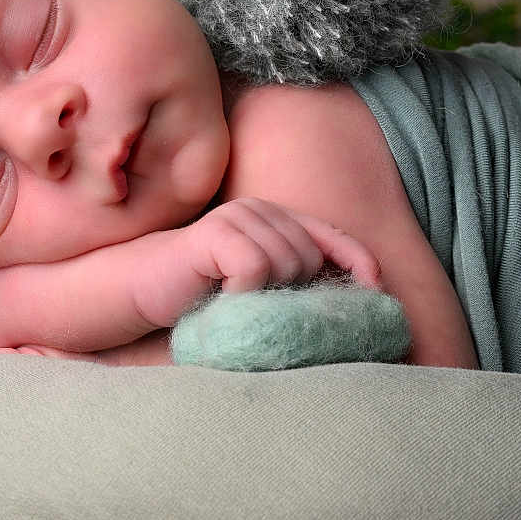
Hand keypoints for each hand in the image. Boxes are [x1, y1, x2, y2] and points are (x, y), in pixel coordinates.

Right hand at [179, 196, 380, 296]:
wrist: (143, 292)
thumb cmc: (203, 297)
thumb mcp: (261, 293)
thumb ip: (296, 288)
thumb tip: (354, 309)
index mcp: (279, 221)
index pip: (336, 237)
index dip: (361, 264)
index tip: (378, 295)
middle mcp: (262, 210)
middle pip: (310, 258)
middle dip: (294, 291)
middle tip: (256, 306)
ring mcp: (238, 216)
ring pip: (287, 264)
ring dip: (265, 295)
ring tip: (234, 300)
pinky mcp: (216, 231)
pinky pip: (256, 268)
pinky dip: (243, 294)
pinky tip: (222, 297)